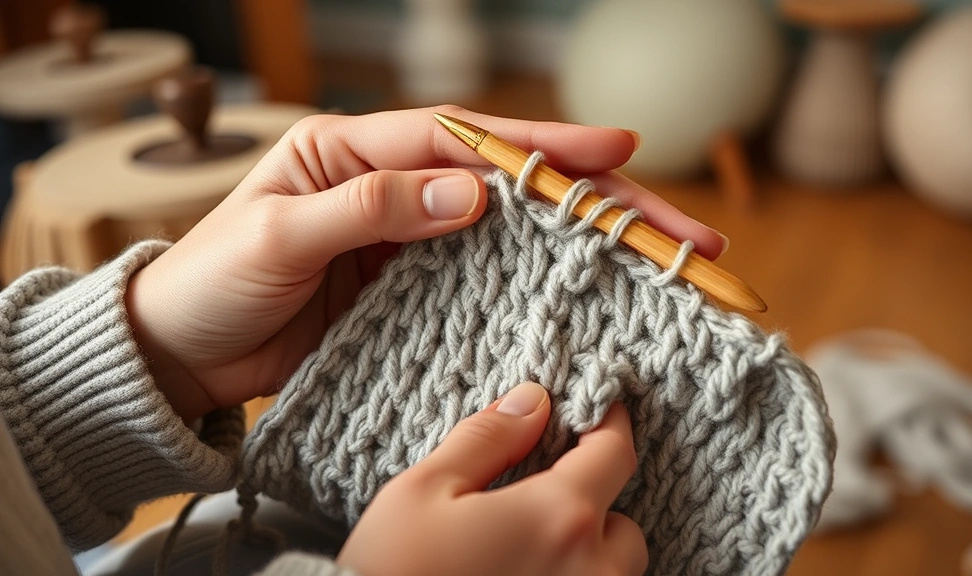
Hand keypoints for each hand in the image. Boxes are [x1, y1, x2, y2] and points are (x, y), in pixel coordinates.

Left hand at [125, 106, 727, 421]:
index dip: (541, 143)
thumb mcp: (279, 236)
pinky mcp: (411, 291)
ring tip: (659, 261)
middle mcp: (394, 186)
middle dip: (595, 201)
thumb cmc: (210, 283)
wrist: (180, 357)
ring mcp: (409, 241)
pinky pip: (485, 281)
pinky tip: (588, 298)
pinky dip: (536, 287)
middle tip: (677, 227)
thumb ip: (371, 209)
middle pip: (510, 183)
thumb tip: (473, 194)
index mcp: (354, 149)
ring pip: (512, 234)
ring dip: (583, 247)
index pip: (463, 137)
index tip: (614, 148)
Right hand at [336, 382, 646, 575]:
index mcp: (558, 518)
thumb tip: (533, 401)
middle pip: (625, 530)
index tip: (600, 410)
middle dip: (596, 510)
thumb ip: (487, 440)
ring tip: (532, 551)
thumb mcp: (424, 491)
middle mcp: (589, 572)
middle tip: (545, 503)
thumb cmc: (391, 572)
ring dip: (588, 558)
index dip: (611, 423)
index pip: (614, 454)